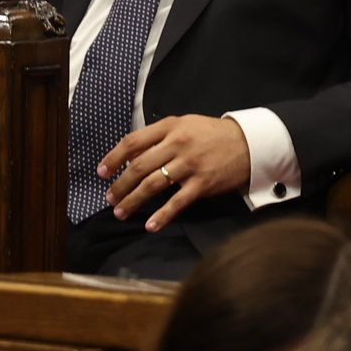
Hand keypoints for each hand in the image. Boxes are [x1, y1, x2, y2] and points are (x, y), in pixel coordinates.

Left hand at [97, 110, 250, 229]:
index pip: (133, 141)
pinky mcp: (202, 183)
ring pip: (153, 184)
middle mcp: (177, 144)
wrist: (248, 143)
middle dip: (120, 185)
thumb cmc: (212, 135)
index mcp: (170, 127)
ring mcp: (190, 164)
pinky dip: (162, 215)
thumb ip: (159, 137)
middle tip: (109, 198)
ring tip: (121, 211)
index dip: (114, 158)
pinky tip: (150, 225)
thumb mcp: (184, 125)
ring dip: (133, 200)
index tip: (102, 172)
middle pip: (139, 166)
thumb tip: (131, 155)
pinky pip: (177, 202)